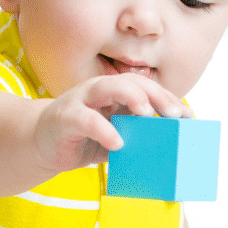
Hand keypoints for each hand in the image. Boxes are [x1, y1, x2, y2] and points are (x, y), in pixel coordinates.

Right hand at [32, 74, 188, 174]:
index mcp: (114, 93)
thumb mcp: (115, 136)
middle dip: (155, 96)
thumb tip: (169, 145)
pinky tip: (117, 143)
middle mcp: (99, 90)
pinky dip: (103, 129)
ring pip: (108, 88)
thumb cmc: (83, 138)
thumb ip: (136, 135)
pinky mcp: (65, 117)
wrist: (40, 145)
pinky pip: (86, 120)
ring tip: (147, 113)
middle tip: (174, 114)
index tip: (187, 115)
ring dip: (130, 97)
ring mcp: (81, 100)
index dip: (167, 99)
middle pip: (131, 82)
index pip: (145, 88)